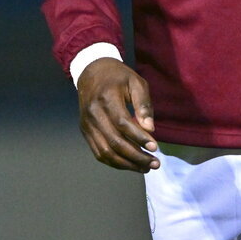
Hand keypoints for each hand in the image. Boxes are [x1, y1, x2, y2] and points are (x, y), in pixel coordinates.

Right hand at [77, 58, 159, 172]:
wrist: (92, 72)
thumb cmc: (118, 77)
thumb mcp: (136, 82)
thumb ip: (143, 104)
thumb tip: (150, 129)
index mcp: (106, 98)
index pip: (123, 124)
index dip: (139, 138)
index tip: (155, 147)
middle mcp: (94, 114)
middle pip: (114, 142)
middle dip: (136, 156)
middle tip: (154, 164)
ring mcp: (87, 124)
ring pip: (105, 152)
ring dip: (126, 164)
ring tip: (144, 167)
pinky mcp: (85, 131)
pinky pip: (98, 152)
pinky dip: (114, 162)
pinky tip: (129, 164)